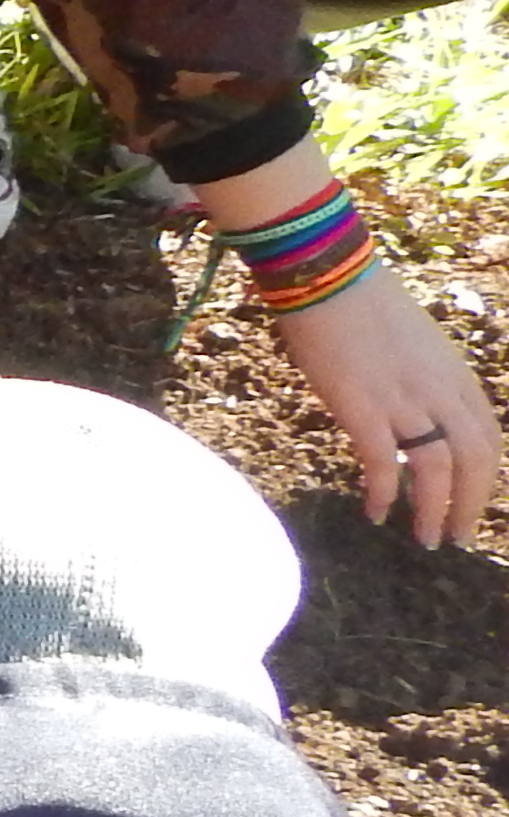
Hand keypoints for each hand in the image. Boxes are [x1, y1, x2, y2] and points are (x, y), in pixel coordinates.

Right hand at [273, 267, 499, 549]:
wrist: (330, 278)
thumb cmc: (363, 306)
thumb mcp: (415, 347)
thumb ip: (424, 383)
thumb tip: (413, 417)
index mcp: (457, 376)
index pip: (488, 439)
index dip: (484, 480)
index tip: (470, 504)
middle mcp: (441, 392)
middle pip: (475, 461)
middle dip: (469, 505)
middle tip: (454, 537)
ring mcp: (404, 401)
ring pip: (437, 470)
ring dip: (434, 511)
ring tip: (424, 538)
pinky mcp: (364, 408)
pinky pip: (382, 463)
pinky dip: (384, 494)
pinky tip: (376, 513)